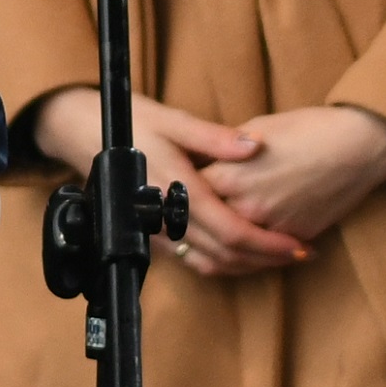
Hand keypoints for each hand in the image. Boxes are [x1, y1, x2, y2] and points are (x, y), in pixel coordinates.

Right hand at [13, 83, 291, 276]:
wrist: (84, 135)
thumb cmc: (130, 122)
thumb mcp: (174, 121)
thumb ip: (215, 138)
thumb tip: (254, 146)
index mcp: (179, 192)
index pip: (234, 232)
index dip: (270, 245)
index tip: (300, 247)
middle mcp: (167, 219)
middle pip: (227, 255)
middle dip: (267, 259)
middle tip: (301, 255)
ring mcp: (157, 232)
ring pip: (210, 263)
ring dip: (247, 266)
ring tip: (279, 258)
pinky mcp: (151, 236)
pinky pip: (192, 260)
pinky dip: (223, 263)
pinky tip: (243, 255)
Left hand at [176, 104, 385, 275]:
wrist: (358, 146)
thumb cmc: (309, 129)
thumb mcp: (256, 130)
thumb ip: (225, 152)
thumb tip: (207, 162)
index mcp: (229, 176)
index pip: (187, 196)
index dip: (181, 196)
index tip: (176, 193)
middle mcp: (244, 207)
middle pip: (204, 229)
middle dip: (194, 228)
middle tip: (184, 226)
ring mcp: (270, 228)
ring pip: (230, 252)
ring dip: (219, 251)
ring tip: (208, 245)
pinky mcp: (293, 238)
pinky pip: (261, 256)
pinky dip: (249, 258)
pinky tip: (243, 253)